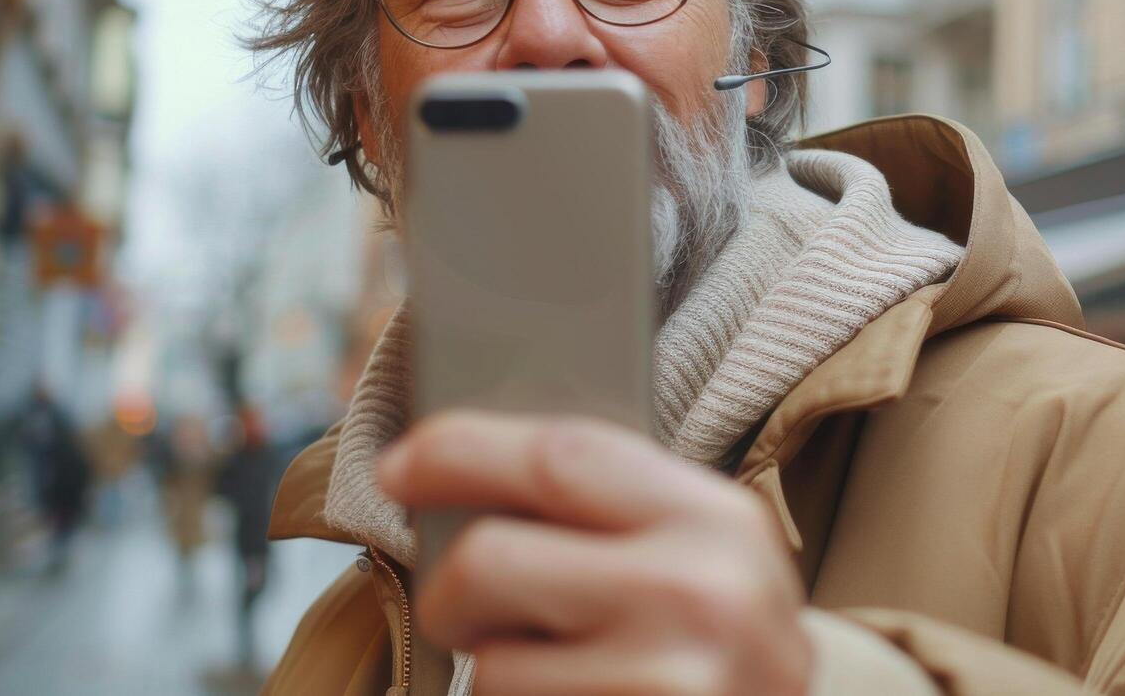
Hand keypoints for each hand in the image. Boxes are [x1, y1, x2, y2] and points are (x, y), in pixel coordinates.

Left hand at [377, 410, 812, 695]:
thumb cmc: (725, 632)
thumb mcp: (703, 548)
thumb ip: (610, 504)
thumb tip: (457, 469)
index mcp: (715, 519)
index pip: (558, 456)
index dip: (458, 451)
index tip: (400, 466)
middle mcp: (700, 597)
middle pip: (489, 560)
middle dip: (452, 589)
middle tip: (470, 608)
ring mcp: (667, 685)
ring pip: (490, 667)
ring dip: (500, 674)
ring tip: (566, 673)